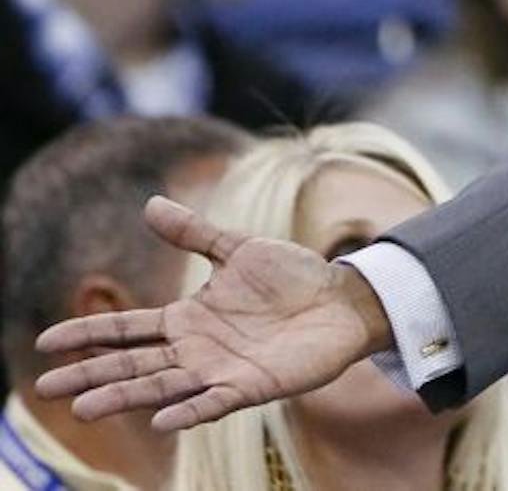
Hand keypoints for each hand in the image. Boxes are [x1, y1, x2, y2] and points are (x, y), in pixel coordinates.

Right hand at [34, 197, 390, 431]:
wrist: (344, 299)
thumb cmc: (293, 277)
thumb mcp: (238, 249)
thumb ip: (194, 234)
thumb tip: (149, 204)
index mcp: (187, 319)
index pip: (127, 329)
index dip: (89, 334)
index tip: (46, 341)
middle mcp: (196, 349)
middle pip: (133, 364)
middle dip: (90, 374)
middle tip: (46, 387)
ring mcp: (221, 370)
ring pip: (163, 387)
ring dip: (125, 396)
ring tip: (85, 408)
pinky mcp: (253, 386)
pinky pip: (215, 402)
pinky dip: (191, 410)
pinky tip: (164, 421)